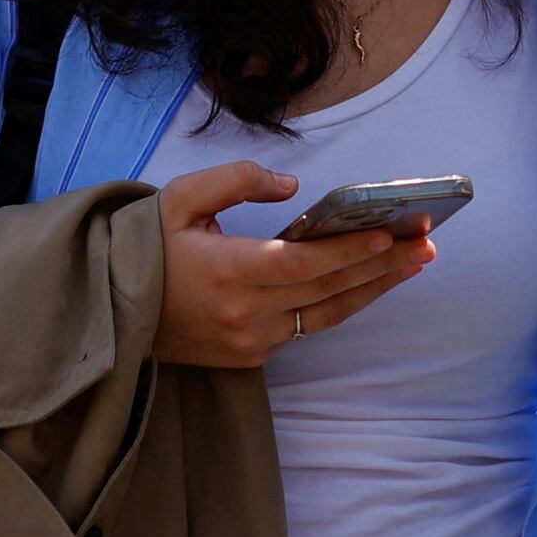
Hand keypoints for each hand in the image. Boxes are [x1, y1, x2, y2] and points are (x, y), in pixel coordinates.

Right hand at [145, 158, 431, 368]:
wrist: (110, 311)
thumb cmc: (146, 246)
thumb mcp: (182, 197)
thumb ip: (238, 180)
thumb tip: (293, 186)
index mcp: (227, 271)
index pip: (304, 263)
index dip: (350, 252)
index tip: (391, 236)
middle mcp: (244, 314)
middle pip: (328, 290)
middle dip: (382, 266)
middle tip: (427, 244)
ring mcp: (249, 341)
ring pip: (326, 315)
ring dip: (374, 289)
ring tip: (415, 264)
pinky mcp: (249, 355)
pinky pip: (305, 328)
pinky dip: (340, 304)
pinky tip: (369, 283)